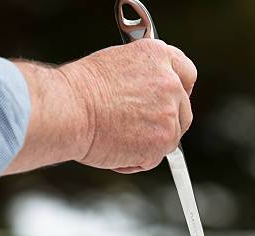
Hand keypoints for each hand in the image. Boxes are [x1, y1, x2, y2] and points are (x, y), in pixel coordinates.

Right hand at [4, 39, 196, 174]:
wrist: (68, 109)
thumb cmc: (79, 91)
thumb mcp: (116, 66)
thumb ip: (142, 79)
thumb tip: (146, 98)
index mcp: (158, 55)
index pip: (186, 75)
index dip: (178, 92)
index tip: (169, 103)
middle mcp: (170, 82)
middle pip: (183, 111)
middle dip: (165, 124)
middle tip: (138, 130)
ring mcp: (170, 112)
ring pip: (169, 138)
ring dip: (146, 144)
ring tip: (115, 139)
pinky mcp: (164, 141)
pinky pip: (153, 158)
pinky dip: (135, 161)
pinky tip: (113, 150)